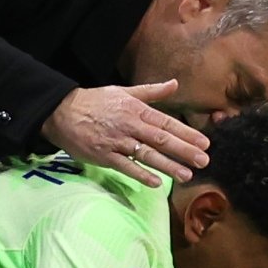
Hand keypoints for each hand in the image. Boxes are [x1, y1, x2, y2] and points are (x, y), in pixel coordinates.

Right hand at [40, 81, 209, 186]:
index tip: (204, 143)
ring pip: (146, 154)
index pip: (167, 123)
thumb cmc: (96, 102)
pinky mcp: (104, 156)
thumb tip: (175, 83)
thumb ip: (152, 92)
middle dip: (184, 151)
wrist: (63, 112)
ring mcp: (117, 141)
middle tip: (204, 161)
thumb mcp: (124, 92)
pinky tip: (156, 183)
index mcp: (136, 109)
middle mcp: (129, 125)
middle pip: (161, 139)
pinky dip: (140, 174)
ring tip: (186, 175)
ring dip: (168, 165)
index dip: (187, 133)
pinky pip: (125, 166)